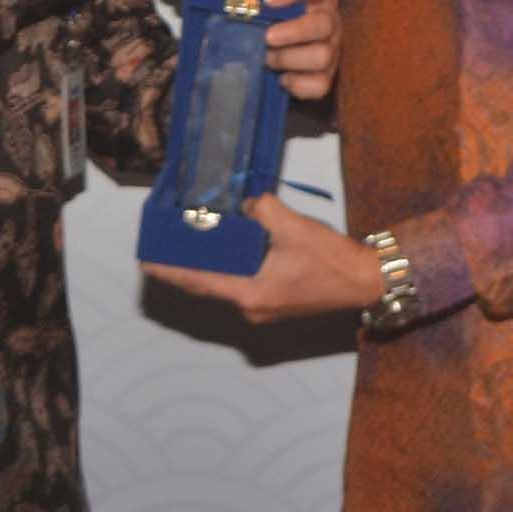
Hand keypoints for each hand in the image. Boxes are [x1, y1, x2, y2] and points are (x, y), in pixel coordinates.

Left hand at [145, 193, 384, 321]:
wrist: (367, 281)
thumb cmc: (332, 259)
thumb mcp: (294, 227)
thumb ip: (262, 210)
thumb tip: (247, 203)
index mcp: (249, 292)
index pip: (198, 280)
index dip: (170, 270)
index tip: (145, 262)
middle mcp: (251, 307)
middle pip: (207, 285)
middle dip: (184, 268)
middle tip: (161, 249)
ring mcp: (264, 308)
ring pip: (225, 286)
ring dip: (207, 268)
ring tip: (188, 247)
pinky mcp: (276, 302)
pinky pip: (242, 285)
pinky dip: (229, 270)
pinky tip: (227, 252)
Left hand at [258, 0, 337, 102]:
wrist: (272, 55)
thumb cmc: (267, 23)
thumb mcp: (260, 6)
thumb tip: (243, 2)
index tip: (268, 0)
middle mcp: (329, 22)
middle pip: (323, 23)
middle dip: (294, 31)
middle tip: (268, 37)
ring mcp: (332, 50)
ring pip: (322, 55)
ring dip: (289, 58)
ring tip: (268, 59)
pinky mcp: (328, 77)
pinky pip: (320, 84)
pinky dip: (298, 84)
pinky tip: (281, 79)